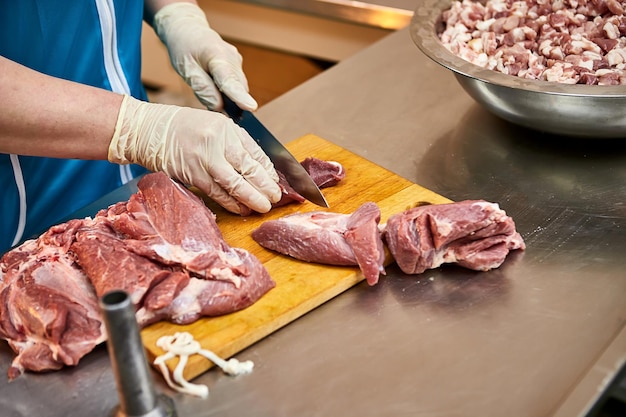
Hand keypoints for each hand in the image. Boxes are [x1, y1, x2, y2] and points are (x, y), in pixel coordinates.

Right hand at [108, 95, 280, 213]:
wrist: (146, 131)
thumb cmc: (181, 128)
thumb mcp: (213, 126)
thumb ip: (233, 144)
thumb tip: (258, 168)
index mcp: (226, 128)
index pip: (255, 152)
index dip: (268, 171)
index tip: (276, 181)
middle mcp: (218, 142)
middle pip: (249, 169)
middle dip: (265, 187)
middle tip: (276, 198)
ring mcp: (204, 159)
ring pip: (235, 184)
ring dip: (252, 198)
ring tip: (263, 207)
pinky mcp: (192, 175)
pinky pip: (217, 193)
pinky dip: (231, 203)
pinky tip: (242, 209)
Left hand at [153, 2, 256, 110]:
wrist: (188, 28)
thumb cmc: (184, 47)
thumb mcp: (186, 69)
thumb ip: (203, 89)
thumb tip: (220, 107)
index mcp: (217, 55)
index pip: (230, 80)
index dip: (240, 96)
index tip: (251, 107)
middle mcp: (232, 57)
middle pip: (237, 87)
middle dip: (231, 103)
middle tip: (213, 107)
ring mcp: (237, 61)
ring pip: (238, 87)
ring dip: (228, 97)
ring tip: (208, 88)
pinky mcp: (237, 66)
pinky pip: (236, 84)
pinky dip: (227, 91)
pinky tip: (213, 85)